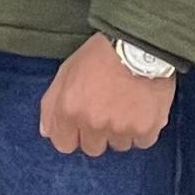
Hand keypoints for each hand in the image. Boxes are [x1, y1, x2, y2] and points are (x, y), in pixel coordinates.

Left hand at [39, 40, 177, 156]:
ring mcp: (121, 128)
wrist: (139, 45)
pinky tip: (142, 110)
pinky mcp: (147, 128)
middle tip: (106, 112)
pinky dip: (144, 130)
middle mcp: (93, 123)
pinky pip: (143, 142)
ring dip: (121, 132)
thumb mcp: (66, 72)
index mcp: (69, 110)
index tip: (81, 126)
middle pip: (92, 148)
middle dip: (97, 134)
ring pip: (119, 145)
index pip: (64, 145)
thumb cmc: (100, 55)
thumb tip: (47, 132)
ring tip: (126, 106)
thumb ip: (52, 104)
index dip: (72, 135)